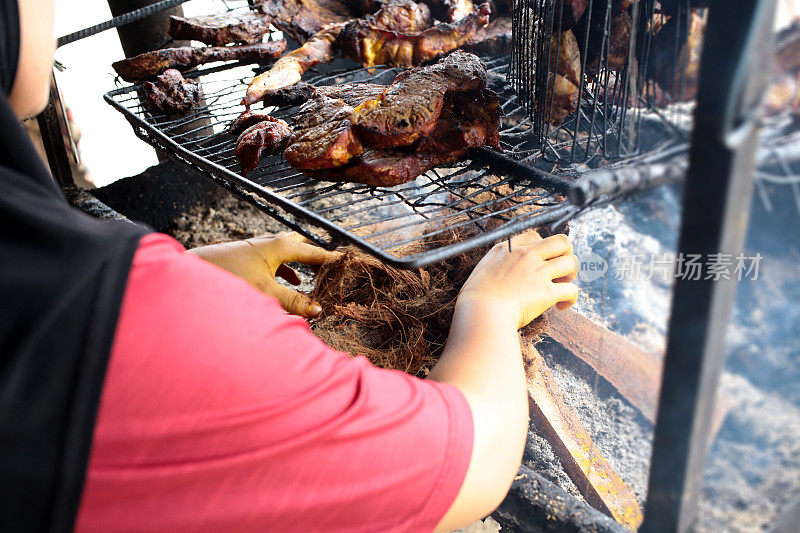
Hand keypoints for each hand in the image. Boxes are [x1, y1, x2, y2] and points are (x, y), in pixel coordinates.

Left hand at [188, 233, 338, 317]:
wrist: (191, 273)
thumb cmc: (229, 279)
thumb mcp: (266, 293)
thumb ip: (294, 302)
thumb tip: (319, 310)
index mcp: (279, 246)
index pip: (314, 252)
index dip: (331, 259)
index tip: (347, 261)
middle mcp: (270, 243)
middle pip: (301, 246)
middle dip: (317, 258)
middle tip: (332, 268)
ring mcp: (258, 249)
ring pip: (288, 253)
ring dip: (302, 265)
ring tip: (315, 278)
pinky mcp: (248, 257)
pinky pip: (276, 261)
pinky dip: (288, 271)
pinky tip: (290, 282)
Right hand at [458, 231, 578, 328]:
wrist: (480, 312)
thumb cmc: (474, 298)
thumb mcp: (482, 270)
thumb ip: (496, 265)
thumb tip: (501, 272)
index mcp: (508, 248)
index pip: (535, 235)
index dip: (542, 248)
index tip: (539, 261)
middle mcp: (526, 256)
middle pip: (562, 242)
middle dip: (566, 255)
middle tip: (559, 271)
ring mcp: (538, 273)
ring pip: (572, 263)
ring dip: (571, 275)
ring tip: (562, 286)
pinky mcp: (547, 292)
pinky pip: (571, 290)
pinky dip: (571, 298)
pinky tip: (561, 306)